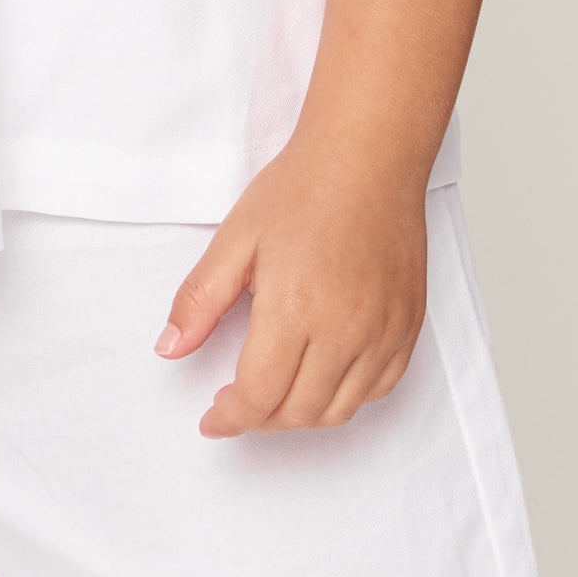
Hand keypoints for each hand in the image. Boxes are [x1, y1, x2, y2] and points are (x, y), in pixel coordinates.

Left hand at [155, 133, 429, 436]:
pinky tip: (323, 376)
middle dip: (259, 418)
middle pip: (298, 411)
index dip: (229, 418)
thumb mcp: (235, 238)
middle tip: (236, 403)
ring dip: (301, 415)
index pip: (258, 395)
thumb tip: (169, 348)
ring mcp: (383, 331)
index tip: (213, 420)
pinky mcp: (408, 324)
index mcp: (294, 309)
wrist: (368, 156)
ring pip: (340, 410)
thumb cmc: (303, 189)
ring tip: (276, 394)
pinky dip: (347, 397)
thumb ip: (199, 300)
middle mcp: (345, 329)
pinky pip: (380, 388)